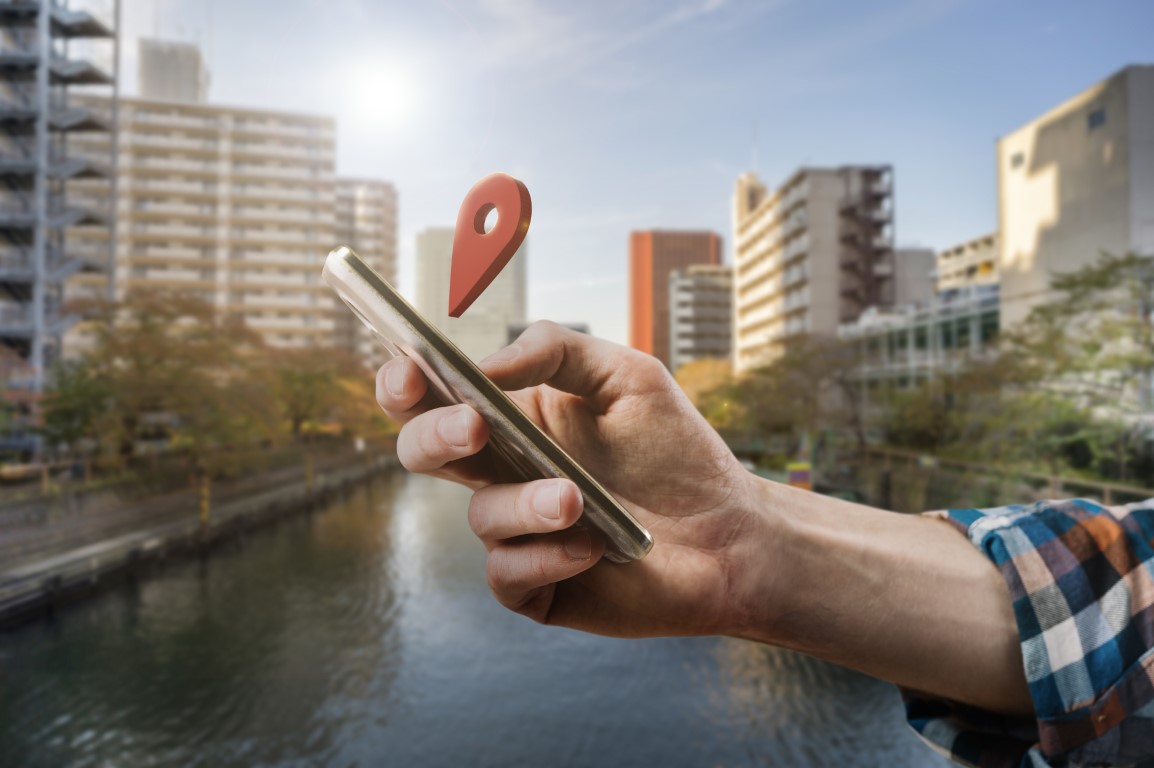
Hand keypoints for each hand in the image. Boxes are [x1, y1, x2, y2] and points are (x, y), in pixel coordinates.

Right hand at [375, 321, 775, 637]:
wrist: (731, 531)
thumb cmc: (676, 450)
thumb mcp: (627, 375)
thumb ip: (556, 350)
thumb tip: (486, 367)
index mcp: (512, 420)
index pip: (433, 398)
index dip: (404, 383)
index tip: (410, 369)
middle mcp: (502, 473)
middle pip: (422, 453)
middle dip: (436, 436)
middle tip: (475, 426)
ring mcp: (515, 532)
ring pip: (480, 516)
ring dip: (525, 502)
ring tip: (577, 498)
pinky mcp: (535, 585)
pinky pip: (506, 573)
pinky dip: (545, 557)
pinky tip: (591, 548)